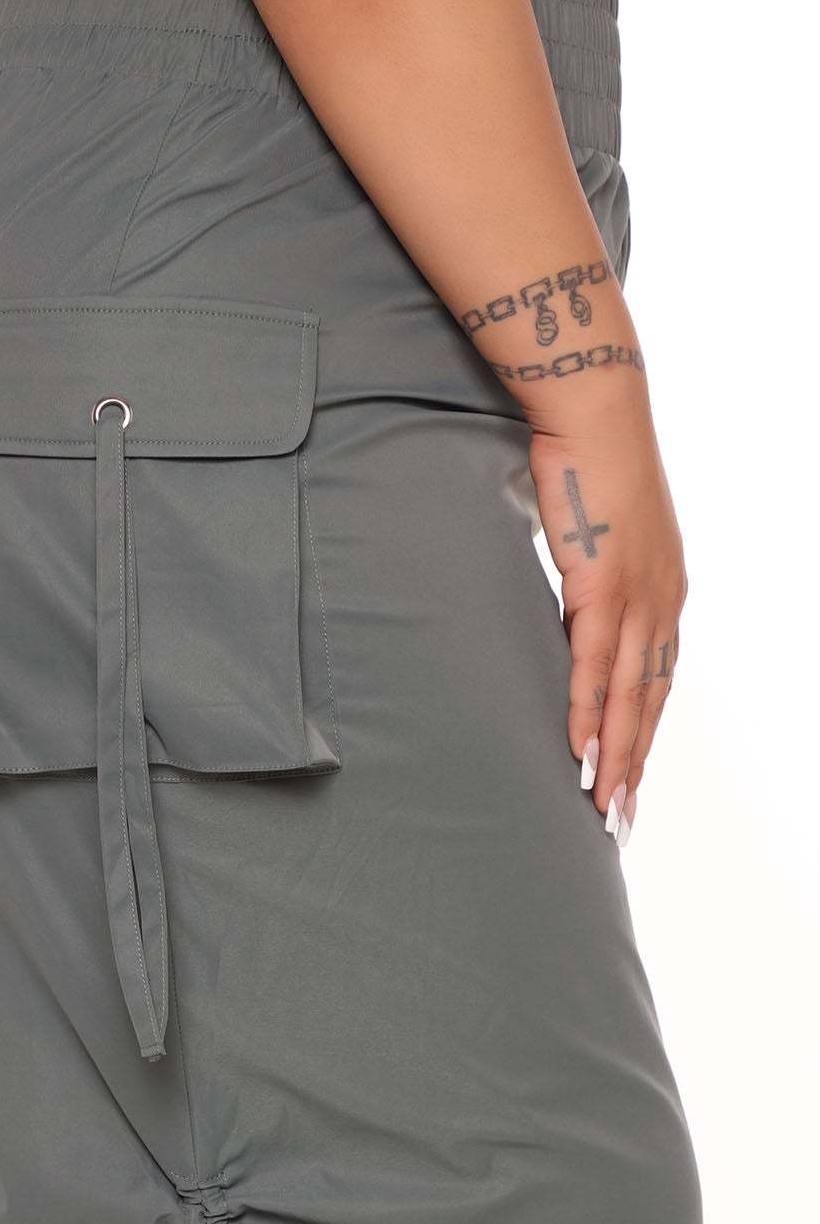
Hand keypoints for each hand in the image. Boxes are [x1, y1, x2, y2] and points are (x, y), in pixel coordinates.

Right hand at [528, 390, 685, 844]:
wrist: (594, 406)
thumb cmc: (587, 460)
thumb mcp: (593, 531)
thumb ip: (586, 576)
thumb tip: (562, 605)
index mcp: (661, 588)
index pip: (654, 678)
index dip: (642, 732)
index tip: (627, 777)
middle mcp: (662, 598)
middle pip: (649, 699)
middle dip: (633, 763)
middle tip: (618, 818)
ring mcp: (639, 593)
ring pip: (630, 693)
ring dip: (615, 753)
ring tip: (599, 802)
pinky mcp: (606, 582)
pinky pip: (596, 662)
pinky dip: (591, 709)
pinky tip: (581, 748)